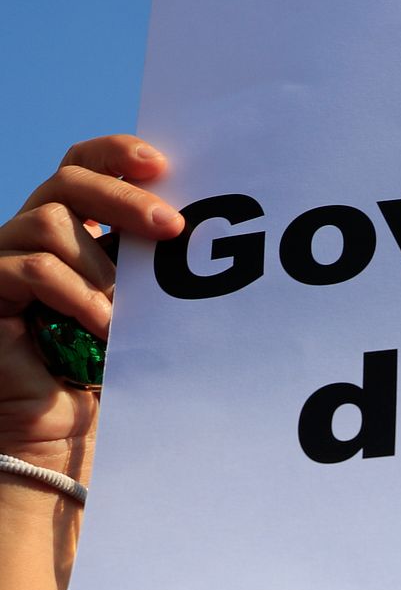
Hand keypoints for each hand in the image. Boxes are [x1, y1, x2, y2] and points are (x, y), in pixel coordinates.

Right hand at [0, 135, 182, 472]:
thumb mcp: (136, 313)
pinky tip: (104, 326)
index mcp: (69, 234)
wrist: (61, 434)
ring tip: (124, 314)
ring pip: (50, 224)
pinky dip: (78, 296)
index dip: (115, 155)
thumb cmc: (104, 376)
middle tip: (172, 227)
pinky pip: (33, 270)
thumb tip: (192, 232)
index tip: (161, 164)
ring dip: (101, 268)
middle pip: (68, 182)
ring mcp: (2, 260)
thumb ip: (147, 271)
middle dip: (124, 198)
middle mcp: (30, 237)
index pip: (81, 168)